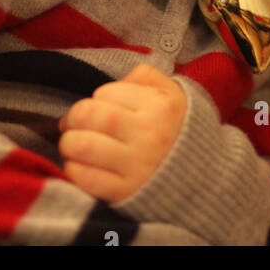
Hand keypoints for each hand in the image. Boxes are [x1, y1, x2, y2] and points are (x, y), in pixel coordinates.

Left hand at [57, 64, 187, 203]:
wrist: (200, 177)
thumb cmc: (176, 128)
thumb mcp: (172, 92)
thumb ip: (144, 76)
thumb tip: (115, 84)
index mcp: (160, 106)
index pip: (106, 93)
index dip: (94, 99)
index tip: (94, 108)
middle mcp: (149, 134)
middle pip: (90, 115)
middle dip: (73, 118)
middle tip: (71, 124)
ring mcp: (137, 166)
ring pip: (83, 145)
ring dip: (69, 144)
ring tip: (72, 144)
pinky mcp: (126, 193)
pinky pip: (87, 178)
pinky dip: (74, 170)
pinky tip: (79, 165)